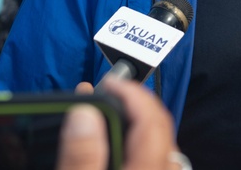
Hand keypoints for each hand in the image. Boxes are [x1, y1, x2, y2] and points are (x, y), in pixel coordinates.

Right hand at [58, 77, 180, 169]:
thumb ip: (81, 157)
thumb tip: (84, 115)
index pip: (150, 119)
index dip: (131, 92)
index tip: (109, 82)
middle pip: (158, 127)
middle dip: (133, 101)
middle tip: (106, 91)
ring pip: (157, 141)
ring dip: (133, 121)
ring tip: (105, 111)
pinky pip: (153, 157)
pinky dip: (134, 140)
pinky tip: (113, 140)